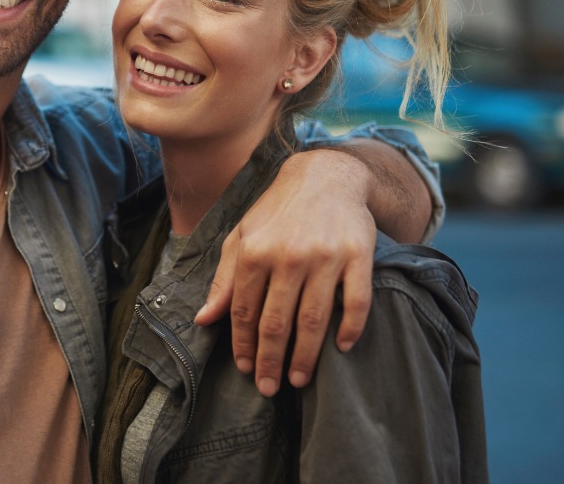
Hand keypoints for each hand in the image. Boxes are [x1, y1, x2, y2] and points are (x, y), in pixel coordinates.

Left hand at [194, 149, 375, 395]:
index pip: (245, 310)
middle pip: (277, 322)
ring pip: (314, 319)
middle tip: (268, 388)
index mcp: (255, 252)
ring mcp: (326, 257)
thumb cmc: (277, 211)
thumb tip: (204, 319)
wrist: (326, 176)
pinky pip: (356, 301)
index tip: (245, 368)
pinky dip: (349, 328)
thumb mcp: (242, 237)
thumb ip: (224, 280)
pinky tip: (341, 348)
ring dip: (306, 355)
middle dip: (270, 360)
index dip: (244, 344)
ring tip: (298, 379)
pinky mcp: (359, 256)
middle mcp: (288, 256)